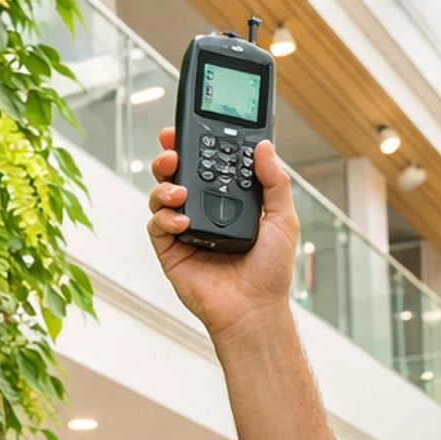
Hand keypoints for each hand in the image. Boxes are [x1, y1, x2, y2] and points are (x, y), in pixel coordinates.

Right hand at [147, 130, 298, 344]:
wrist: (255, 310)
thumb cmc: (271, 271)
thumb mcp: (284, 219)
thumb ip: (275, 181)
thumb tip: (264, 146)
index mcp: (228, 200)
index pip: (208, 164)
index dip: (194, 145)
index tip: (185, 130)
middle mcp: (204, 211)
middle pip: (177, 174)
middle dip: (169, 158)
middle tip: (171, 152)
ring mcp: (185, 230)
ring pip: (161, 195)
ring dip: (165, 186)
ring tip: (179, 190)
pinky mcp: (171, 251)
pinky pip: (157, 225)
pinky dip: (164, 217)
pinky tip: (182, 220)